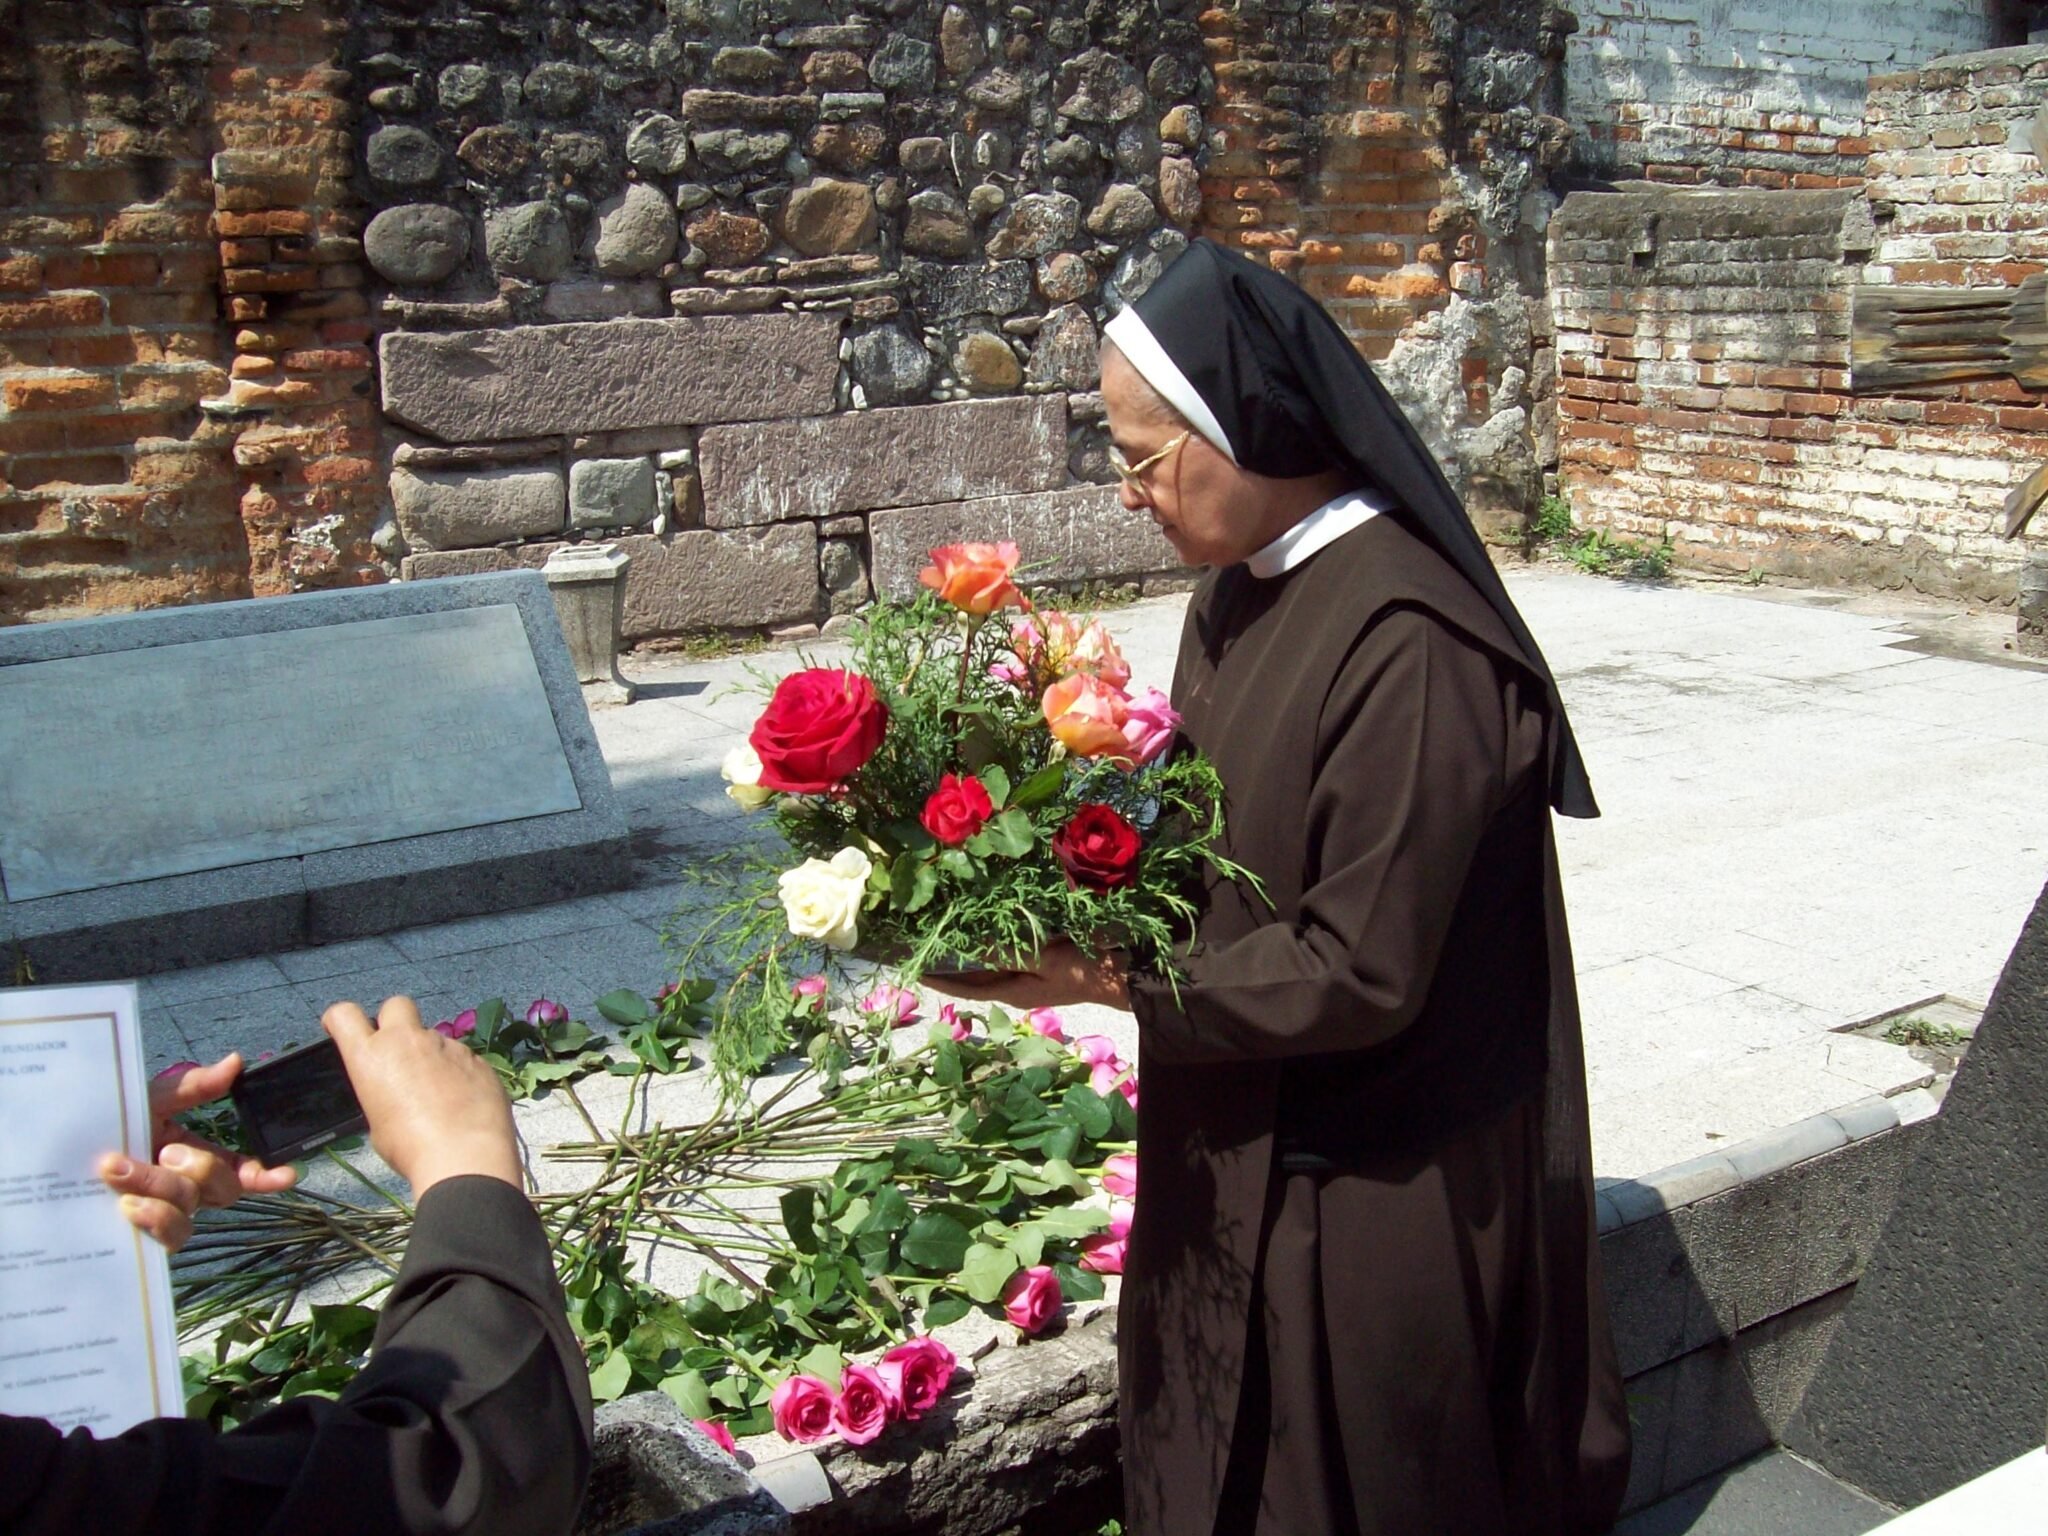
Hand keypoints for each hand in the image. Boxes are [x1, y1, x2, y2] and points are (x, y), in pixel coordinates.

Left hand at [100, 1054, 299, 1253]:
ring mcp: (166, 1215)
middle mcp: (185, 1189)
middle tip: (165, 1152)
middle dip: (199, 1168)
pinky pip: (167, 1236)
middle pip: (220, 1189)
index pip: (241, 1169)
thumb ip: (192, 1087)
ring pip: (189, 1211)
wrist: (52, 1159)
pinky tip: (129, 1206)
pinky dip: (153, 1219)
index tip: (287, 1175)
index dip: (266, 1175)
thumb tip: (234, 1062)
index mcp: (193, 1156)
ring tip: (120, 1170)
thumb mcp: (147, 1101)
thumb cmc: (104, 1128)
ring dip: (159, 1188)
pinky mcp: (145, 1239)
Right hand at [323, 996, 522, 1196]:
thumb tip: (398, 1091)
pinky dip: (458, 1072)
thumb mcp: (378, 1122)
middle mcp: (408, 1041)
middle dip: (393, 1021)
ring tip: (438, 1093)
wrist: (465, 1156)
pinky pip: (462, 1058)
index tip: (341, 1028)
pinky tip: (463, 1101)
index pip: (344, 1015)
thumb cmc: (412, 1148)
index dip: (339, 1019)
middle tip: (397, 1050)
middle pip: (396, 1006)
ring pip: (434, 1037)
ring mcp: (446, 1045)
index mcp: (372, 1056)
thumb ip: (383, 1092)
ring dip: (431, 1056)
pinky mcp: (477, 1057)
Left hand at [923, 939, 1131, 1012]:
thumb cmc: (1083, 969)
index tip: (916, 969)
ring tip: (947, 935)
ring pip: (990, 966)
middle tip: (925, 946)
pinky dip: (992, 944)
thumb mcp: (1042, 959)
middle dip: (950, 965)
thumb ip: (1005, 952)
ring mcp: (1030, 977)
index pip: (966, 989)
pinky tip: (986, 929)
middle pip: (975, 978)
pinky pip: (1008, 955)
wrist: (1121, 975)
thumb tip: (969, 947)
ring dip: (969, 953)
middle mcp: (1016, 987)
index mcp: (1013, 992)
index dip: (941, 980)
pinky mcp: (1043, 965)